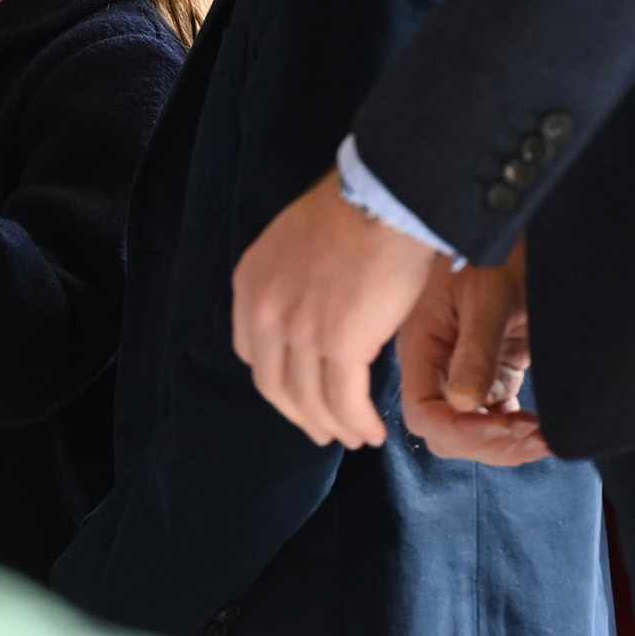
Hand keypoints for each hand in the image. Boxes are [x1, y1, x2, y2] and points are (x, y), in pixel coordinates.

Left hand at [232, 173, 443, 448]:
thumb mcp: (298, 244)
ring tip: (357, 438)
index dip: (278, 383)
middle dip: (302, 416)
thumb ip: (293, 282)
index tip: (300, 396)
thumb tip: (317, 311)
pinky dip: (358, 422)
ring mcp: (298, 330)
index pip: (253, 353)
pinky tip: (373, 431)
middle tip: (325, 432)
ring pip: (311, 400)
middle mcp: (264, 311)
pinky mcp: (339, 344)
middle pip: (275, 385)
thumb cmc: (355, 210)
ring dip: (334, 426)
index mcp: (250, 284)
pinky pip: (345, 400)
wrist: (384, 197)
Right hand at [396, 238, 548, 465]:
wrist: (508, 226)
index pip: (423, 413)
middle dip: (490, 445)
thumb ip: (476, 350)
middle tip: (537, 438)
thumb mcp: (487, 295)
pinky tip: (540, 429)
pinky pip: (491, 417)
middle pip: (446, 433)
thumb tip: (465, 406)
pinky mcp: (487, 372)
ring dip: (506, 444)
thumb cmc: (493, 251)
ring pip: (470, 432)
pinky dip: (514, 431)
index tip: (508, 427)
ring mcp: (459, 371)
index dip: (461, 432)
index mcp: (422, 347)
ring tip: (544, 437)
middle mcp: (434, 366)